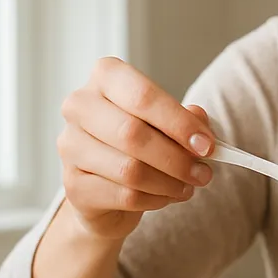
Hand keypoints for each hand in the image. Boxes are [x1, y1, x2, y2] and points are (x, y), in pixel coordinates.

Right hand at [58, 57, 215, 239]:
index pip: (142, 96)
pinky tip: (165, 197)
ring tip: (188, 186)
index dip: (178, 123)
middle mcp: (80, 106)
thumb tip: (200, 126)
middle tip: (203, 172)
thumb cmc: (137, 145)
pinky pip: (124, 195)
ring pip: (129, 170)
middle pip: (133, 134)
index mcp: (105, 77)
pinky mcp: (72, 184)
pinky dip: (155, 199)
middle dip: (177, 158)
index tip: (207, 145)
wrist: (104, 187)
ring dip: (169, 183)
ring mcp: (70, 145)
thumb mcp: (165, 124)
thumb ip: (185, 120)